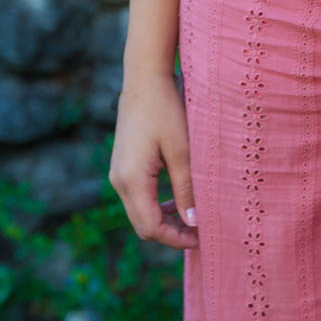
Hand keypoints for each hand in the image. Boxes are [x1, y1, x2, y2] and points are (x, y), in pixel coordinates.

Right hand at [109, 73, 197, 250]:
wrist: (144, 80)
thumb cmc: (166, 111)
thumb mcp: (183, 151)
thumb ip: (187, 189)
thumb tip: (193, 223)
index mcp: (132, 180)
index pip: (151, 227)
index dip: (176, 239)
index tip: (202, 238)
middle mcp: (119, 182)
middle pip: (143, 225)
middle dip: (171, 234)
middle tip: (200, 232)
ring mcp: (118, 174)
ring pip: (140, 212)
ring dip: (165, 220)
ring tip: (193, 218)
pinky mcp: (122, 167)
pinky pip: (138, 197)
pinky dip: (157, 205)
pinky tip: (178, 200)